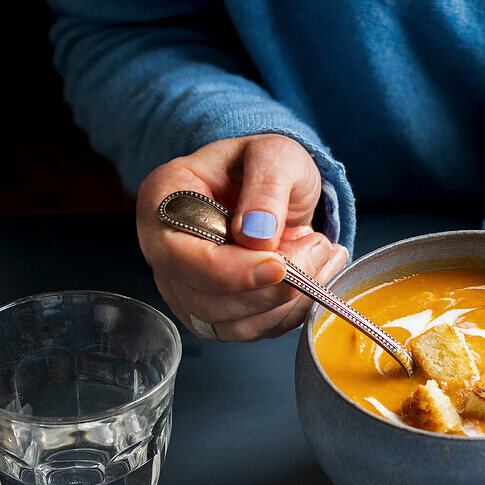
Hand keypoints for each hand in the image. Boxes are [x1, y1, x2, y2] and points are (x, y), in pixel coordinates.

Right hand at [136, 135, 348, 340]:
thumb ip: (266, 185)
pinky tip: (315, 278)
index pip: (178, 256)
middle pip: (205, 301)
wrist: (274, 190)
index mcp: (163, 202)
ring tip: (321, 256)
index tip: (279, 265)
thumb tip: (258, 235)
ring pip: (233, 325)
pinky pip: (254, 330)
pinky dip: (292, 312)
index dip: (229, 271)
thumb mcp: (274, 154)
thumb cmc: (263, 166)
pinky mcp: (217, 313)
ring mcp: (187, 288)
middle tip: (318, 248)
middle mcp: (166, 252)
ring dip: (287, 302)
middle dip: (270, 289)